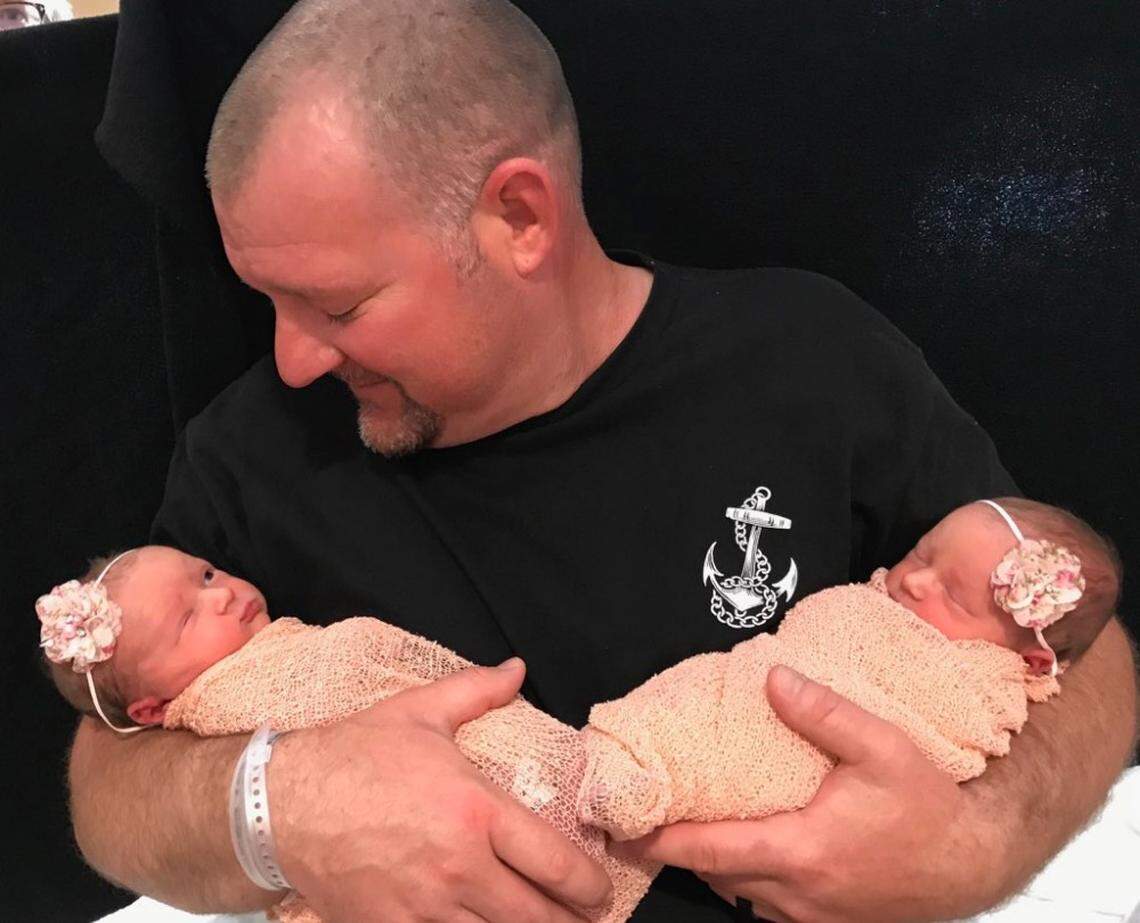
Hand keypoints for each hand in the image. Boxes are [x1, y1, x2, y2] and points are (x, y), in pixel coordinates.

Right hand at [270, 658, 612, 921]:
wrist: (279, 803)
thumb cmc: (354, 755)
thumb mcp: (420, 713)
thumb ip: (478, 691)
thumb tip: (518, 669)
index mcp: (475, 810)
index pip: (555, 862)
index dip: (589, 884)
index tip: (599, 890)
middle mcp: (459, 866)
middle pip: (536, 917)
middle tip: (584, 918)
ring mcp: (424, 908)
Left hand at [612, 665, 1002, 922]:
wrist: (972, 860)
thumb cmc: (927, 805)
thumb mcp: (882, 747)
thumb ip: (825, 714)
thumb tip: (773, 680)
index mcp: (803, 851)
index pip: (713, 851)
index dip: (664, 841)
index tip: (626, 828)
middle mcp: (799, 894)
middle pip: (717, 875)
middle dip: (678, 850)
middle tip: (644, 818)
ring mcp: (812, 916)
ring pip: (739, 894)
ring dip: (712, 864)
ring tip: (686, 826)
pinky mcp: (825, 922)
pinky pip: (766, 905)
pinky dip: (744, 879)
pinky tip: (744, 847)